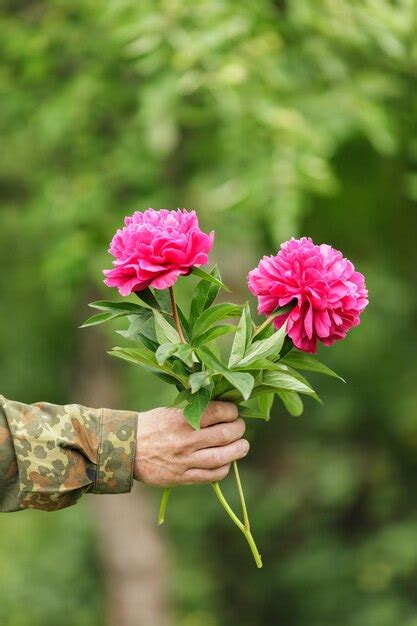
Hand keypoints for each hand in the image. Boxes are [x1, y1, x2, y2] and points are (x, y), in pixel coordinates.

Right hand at [134, 401, 248, 486]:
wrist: (125, 448)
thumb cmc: (151, 425)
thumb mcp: (170, 411)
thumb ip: (194, 411)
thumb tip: (223, 408)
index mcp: (182, 418)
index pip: (219, 412)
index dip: (232, 411)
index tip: (233, 412)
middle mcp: (186, 439)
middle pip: (226, 434)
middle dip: (238, 429)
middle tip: (239, 427)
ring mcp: (184, 460)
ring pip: (223, 457)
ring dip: (238, 450)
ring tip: (242, 446)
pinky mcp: (182, 477)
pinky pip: (212, 475)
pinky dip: (224, 468)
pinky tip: (225, 462)